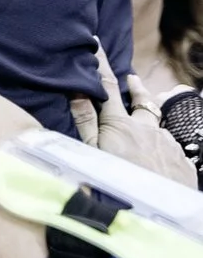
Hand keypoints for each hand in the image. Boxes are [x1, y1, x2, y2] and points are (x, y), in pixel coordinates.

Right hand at [71, 46, 199, 189]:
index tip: (95, 42)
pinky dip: (163, 146)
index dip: (100, 64)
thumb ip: (85, 122)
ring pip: (158, 126)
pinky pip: (172, 146)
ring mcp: (168, 144)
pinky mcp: (183, 160)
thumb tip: (76, 92)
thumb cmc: (117, 185)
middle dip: (135, 88)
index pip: (106, 87)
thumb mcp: (91, 155)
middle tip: (131, 80)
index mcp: (120, 125)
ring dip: (150, 122)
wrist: (161, 214)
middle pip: (142, 101)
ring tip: (145, 127)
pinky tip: (159, 159)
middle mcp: (147, 128)